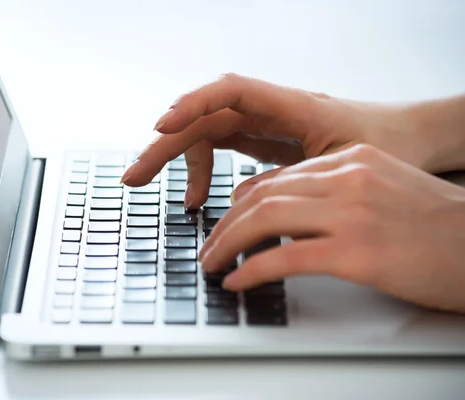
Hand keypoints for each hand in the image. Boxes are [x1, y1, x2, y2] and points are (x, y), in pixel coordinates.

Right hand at [121, 73, 462, 208]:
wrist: (411, 141)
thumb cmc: (389, 145)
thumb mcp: (344, 166)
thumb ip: (293, 178)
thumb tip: (239, 204)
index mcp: (291, 106)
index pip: (230, 92)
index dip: (192, 105)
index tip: (162, 128)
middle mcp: (271, 111)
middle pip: (204, 118)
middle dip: (165, 145)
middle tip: (135, 177)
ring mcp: (265, 126)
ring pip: (206, 133)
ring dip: (178, 161)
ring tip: (166, 194)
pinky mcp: (264, 143)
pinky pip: (221, 150)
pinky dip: (204, 173)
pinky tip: (201, 197)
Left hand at [199, 144, 464, 313]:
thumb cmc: (436, 225)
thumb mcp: (381, 189)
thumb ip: (332, 190)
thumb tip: (281, 205)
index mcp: (351, 159)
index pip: (277, 177)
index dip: (240, 203)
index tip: (225, 223)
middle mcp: (347, 177)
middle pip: (262, 196)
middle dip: (225, 226)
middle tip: (209, 248)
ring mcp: (351, 212)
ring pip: (265, 220)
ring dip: (228, 245)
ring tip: (212, 264)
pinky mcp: (357, 251)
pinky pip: (285, 257)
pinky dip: (252, 270)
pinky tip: (237, 281)